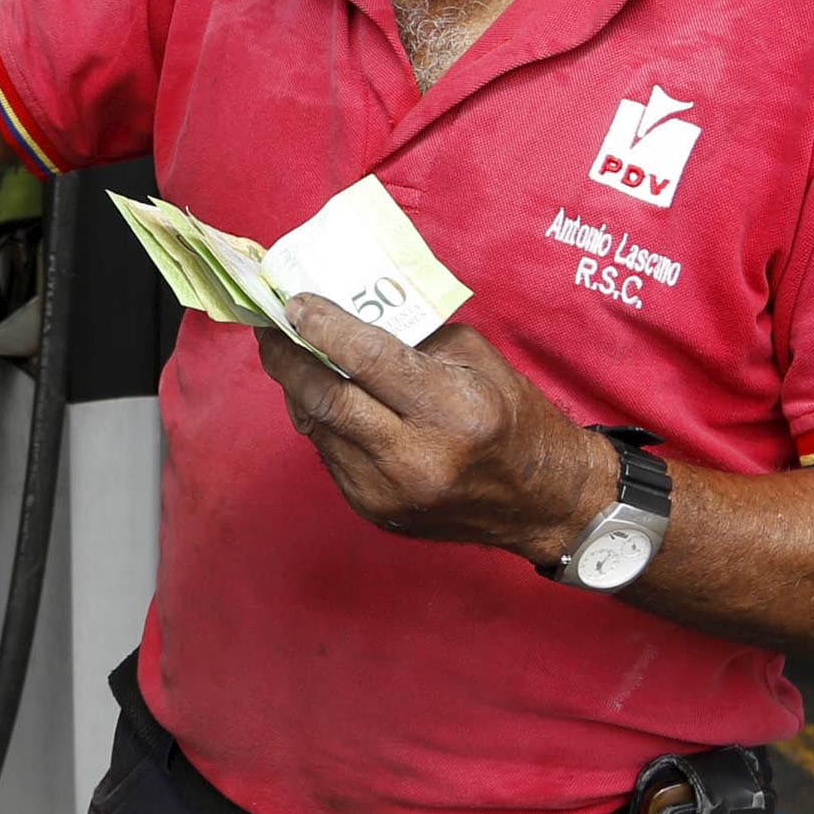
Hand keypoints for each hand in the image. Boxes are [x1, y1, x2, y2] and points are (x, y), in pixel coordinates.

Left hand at [254, 298, 612, 563]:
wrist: (542, 501)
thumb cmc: (513, 416)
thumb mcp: (476, 359)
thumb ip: (409, 338)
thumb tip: (343, 316)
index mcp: (451, 411)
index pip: (368, 360)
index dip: (323, 327)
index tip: (295, 303)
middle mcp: (416, 458)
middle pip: (326, 401)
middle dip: (288, 360)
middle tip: (271, 329)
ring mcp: (390, 492)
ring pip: (319, 429)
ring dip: (299, 389)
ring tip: (291, 356)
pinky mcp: (375, 510)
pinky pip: (330, 455)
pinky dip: (322, 422)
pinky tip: (326, 399)